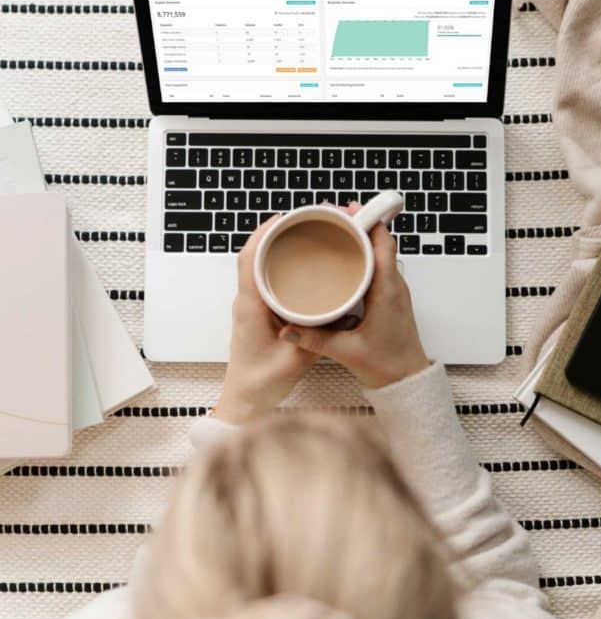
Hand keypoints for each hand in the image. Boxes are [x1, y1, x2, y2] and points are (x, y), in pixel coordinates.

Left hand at [215, 218, 318, 423]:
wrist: (246, 400)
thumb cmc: (261, 383)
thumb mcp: (296, 360)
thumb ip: (315, 335)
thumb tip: (336, 310)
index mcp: (250, 306)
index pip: (249, 258)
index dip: (265, 233)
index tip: (287, 218)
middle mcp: (246, 300)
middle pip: (255, 253)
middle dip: (277, 232)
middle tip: (306, 220)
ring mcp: (251, 305)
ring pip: (259, 264)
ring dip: (278, 246)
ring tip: (306, 234)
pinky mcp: (258, 311)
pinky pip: (266, 278)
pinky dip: (280, 264)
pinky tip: (300, 264)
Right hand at [278, 209, 429, 388]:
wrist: (407, 381)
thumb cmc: (388, 366)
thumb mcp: (346, 352)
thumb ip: (314, 339)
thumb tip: (286, 328)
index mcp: (387, 291)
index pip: (383, 243)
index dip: (367, 222)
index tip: (348, 211)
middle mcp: (394, 285)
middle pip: (380, 242)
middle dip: (357, 225)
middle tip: (332, 217)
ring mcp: (394, 290)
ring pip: (380, 253)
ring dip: (360, 240)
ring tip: (335, 232)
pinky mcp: (389, 298)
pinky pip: (379, 267)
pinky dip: (363, 257)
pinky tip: (345, 261)